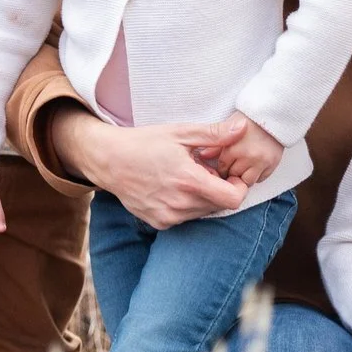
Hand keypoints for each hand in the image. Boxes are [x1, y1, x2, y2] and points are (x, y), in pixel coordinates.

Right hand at [52, 107, 247, 228]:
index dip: (239, 187)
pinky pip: (185, 217)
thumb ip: (215, 134)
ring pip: (202, 212)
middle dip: (220, 189)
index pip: (233, 199)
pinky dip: (186, 204)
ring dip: (203, 196)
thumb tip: (242, 129)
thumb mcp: (181, 133)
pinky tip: (173, 186)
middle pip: (219, 205)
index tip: (230, 174)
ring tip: (187, 176)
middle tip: (206, 169)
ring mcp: (168, 216)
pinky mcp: (158, 223)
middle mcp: (180, 204)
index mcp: (189, 181)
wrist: (108, 160)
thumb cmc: (144, 142)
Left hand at [204, 112, 283, 186]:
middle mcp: (248, 156)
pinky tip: (254, 165)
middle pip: (234, 175)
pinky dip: (256, 175)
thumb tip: (203, 156)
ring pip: (248, 181)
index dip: (222, 166)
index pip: (222, 167)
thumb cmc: (249, 118)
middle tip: (232, 166)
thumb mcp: (228, 125)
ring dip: (244, 176)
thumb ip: (215, 142)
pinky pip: (261, 179)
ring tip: (243, 167)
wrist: (273, 113)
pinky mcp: (273, 164)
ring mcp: (262, 161)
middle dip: (232, 172)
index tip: (223, 164)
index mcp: (234, 147)